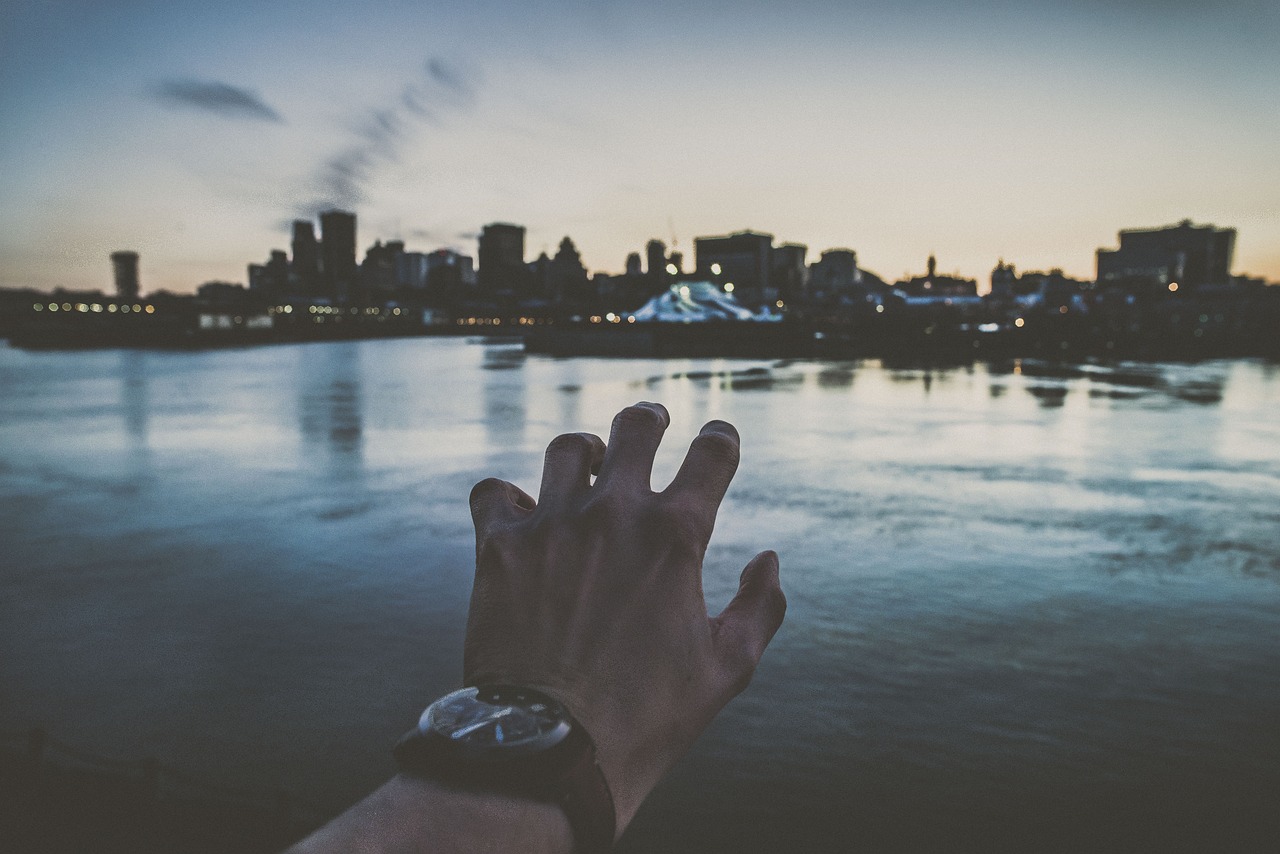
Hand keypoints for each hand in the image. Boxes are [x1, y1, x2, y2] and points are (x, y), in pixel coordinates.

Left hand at [464, 402, 785, 834]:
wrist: (549, 751)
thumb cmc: (646, 720)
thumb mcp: (727, 670)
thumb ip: (759, 607)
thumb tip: (769, 560)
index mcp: (675, 536)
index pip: (712, 453)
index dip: (721, 438)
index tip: (719, 438)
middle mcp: (612, 514)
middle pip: (634, 426)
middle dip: (649, 418)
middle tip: (652, 421)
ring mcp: (551, 525)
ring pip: (566, 449)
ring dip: (583, 453)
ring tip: (586, 465)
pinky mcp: (499, 548)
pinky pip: (494, 491)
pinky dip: (507, 496)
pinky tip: (519, 512)